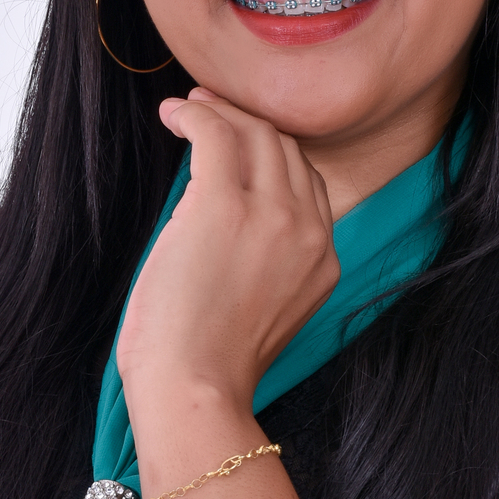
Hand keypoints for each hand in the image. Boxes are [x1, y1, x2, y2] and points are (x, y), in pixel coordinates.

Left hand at [117, 90, 338, 420]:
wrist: (195, 389)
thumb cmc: (210, 363)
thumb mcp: (265, 308)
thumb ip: (266, 261)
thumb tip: (225, 212)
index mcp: (324, 260)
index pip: (306, 181)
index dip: (271, 152)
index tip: (238, 139)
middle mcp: (310, 230)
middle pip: (285, 148)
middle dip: (246, 122)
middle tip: (208, 110)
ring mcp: (272, 215)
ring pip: (255, 132)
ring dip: (218, 111)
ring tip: (187, 109)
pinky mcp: (223, 204)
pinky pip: (215, 133)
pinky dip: (193, 114)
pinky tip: (173, 115)